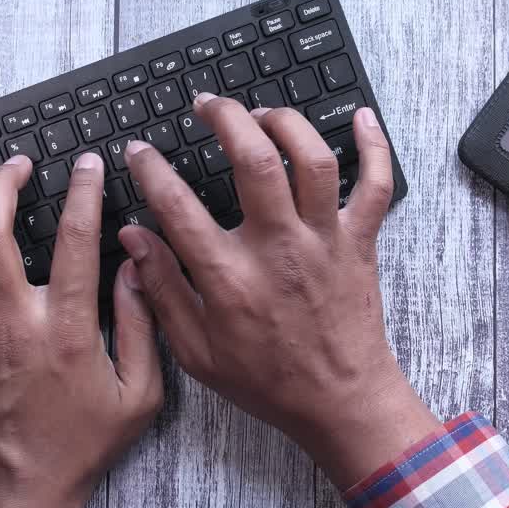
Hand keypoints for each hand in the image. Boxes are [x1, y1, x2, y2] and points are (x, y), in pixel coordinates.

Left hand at [0, 152, 161, 507]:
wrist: (21, 493)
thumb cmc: (81, 446)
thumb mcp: (140, 394)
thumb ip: (144, 326)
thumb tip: (135, 267)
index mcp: (66, 331)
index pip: (75, 241)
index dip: (83, 193)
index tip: (87, 166)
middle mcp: (11, 326)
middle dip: (0, 185)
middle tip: (15, 166)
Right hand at [118, 94, 438, 487]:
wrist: (341, 401)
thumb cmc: (268, 381)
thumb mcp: (197, 351)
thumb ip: (161, 290)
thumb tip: (133, 238)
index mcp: (231, 278)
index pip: (178, 205)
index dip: (151, 169)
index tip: (139, 151)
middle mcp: (279, 249)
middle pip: (253, 159)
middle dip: (225, 117)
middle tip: (206, 105)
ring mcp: (324, 241)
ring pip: (312, 159)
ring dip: (286, 122)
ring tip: (261, 113)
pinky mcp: (360, 242)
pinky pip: (375, 183)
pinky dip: (373, 146)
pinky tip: (359, 117)